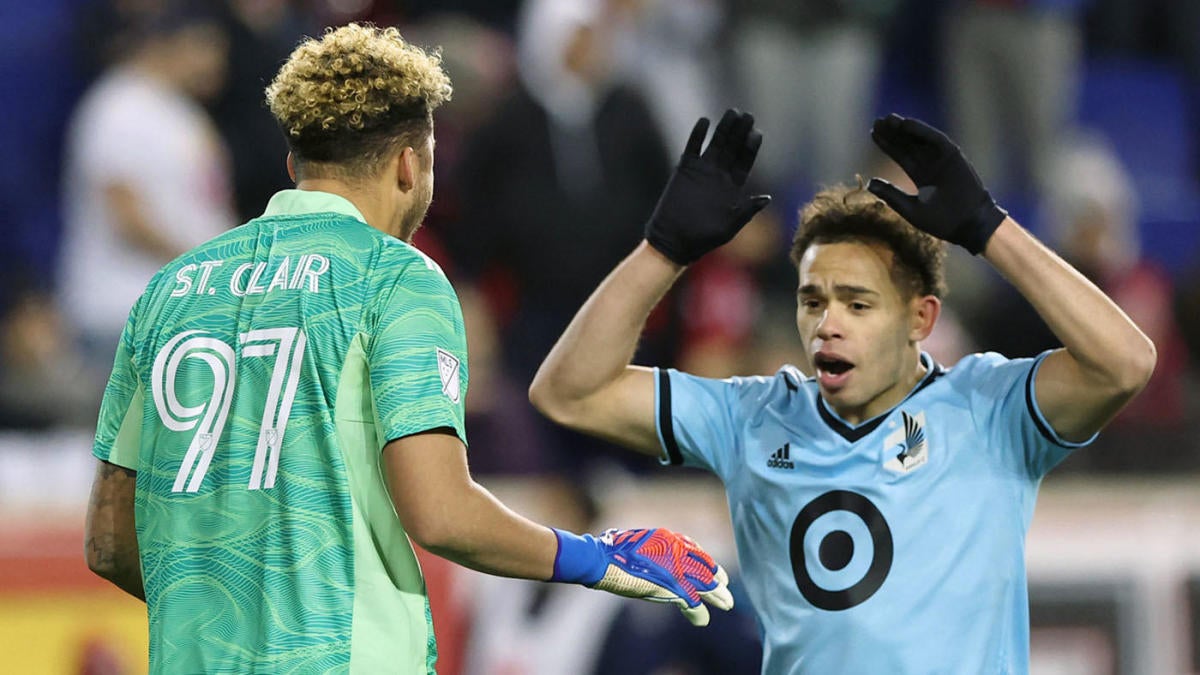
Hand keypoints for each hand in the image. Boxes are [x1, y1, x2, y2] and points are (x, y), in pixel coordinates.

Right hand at [551, 527, 733, 625]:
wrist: (602, 558)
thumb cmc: (611, 550)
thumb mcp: (638, 543)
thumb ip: (652, 550)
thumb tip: (651, 554)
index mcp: (669, 538)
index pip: (696, 550)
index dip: (707, 563)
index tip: (715, 571)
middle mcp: (677, 550)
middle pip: (705, 566)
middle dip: (717, 579)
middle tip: (726, 589)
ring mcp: (675, 568)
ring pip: (705, 584)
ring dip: (717, 596)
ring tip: (727, 604)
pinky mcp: (670, 585)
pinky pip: (692, 601)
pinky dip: (698, 612)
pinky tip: (703, 619)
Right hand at [644, 109, 770, 265]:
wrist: (674, 241)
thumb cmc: (703, 238)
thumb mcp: (730, 226)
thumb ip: (747, 210)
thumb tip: (766, 198)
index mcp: (732, 187)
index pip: (744, 161)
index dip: (750, 147)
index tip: (757, 133)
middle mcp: (718, 175)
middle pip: (732, 148)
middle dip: (740, 132)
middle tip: (748, 115)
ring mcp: (701, 170)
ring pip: (715, 143)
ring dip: (723, 128)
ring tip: (732, 113)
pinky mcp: (684, 169)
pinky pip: (692, 147)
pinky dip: (697, 135)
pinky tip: (704, 121)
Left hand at [867, 114, 1006, 254]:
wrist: (968, 225)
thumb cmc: (941, 222)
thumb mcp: (910, 208)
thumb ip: (891, 194)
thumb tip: (869, 183)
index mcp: (921, 177)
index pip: (901, 156)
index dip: (887, 145)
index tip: (872, 133)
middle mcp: (931, 165)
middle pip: (908, 145)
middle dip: (893, 134)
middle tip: (876, 122)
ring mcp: (942, 160)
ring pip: (920, 140)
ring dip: (905, 129)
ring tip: (888, 120)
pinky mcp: (954, 156)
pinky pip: (936, 140)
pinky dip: (922, 131)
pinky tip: (906, 124)